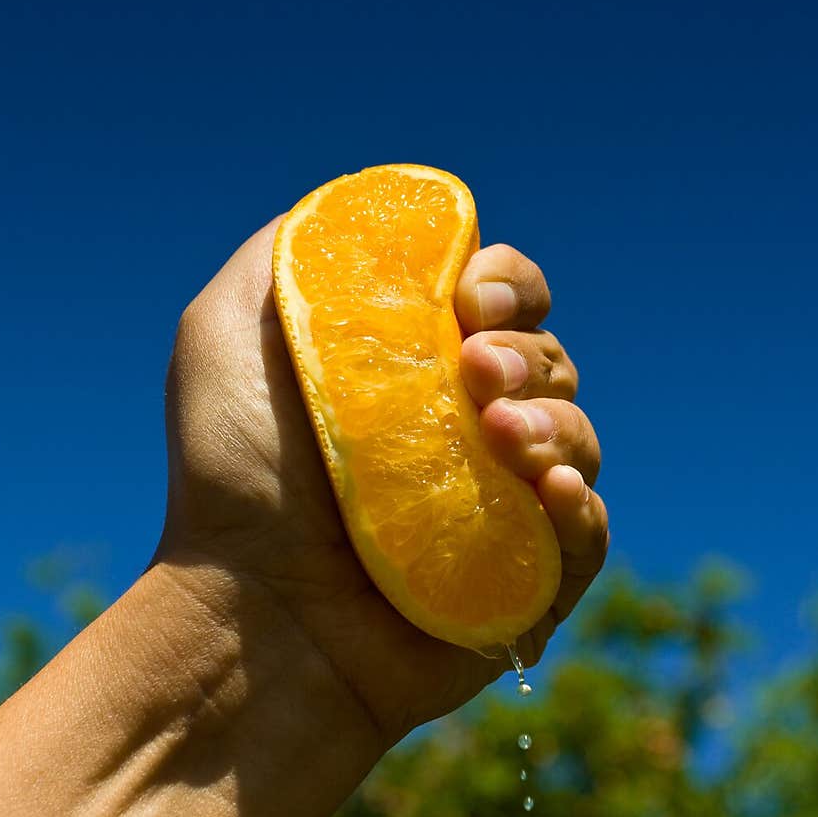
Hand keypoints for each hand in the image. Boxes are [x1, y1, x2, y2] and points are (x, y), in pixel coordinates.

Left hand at [156, 219, 608, 745]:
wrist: (246, 603)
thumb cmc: (232, 472)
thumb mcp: (228, 329)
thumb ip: (298, 255)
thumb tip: (384, 213)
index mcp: (419, 370)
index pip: (508, 301)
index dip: (509, 284)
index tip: (468, 299)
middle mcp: (467, 431)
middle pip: (551, 361)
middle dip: (526, 352)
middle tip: (471, 372)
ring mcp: (500, 510)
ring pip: (579, 440)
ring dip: (556, 423)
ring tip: (498, 435)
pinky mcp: (524, 585)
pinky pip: (589, 540)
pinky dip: (584, 512)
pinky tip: (549, 492)